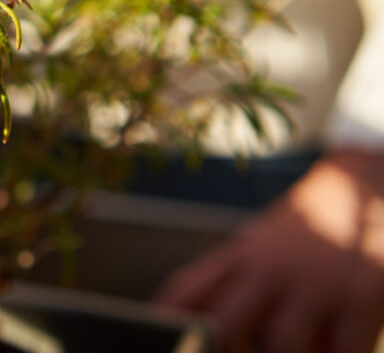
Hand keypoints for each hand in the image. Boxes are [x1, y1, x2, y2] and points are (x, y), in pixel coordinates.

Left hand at [155, 149, 383, 352]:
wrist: (366, 184)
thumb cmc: (310, 227)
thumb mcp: (262, 245)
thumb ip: (229, 282)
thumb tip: (190, 319)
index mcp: (242, 255)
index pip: (189, 290)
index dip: (167, 320)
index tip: (158, 337)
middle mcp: (271, 267)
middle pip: (224, 322)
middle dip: (219, 347)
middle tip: (234, 351)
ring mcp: (316, 282)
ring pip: (281, 345)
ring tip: (297, 352)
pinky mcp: (363, 295)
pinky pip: (341, 351)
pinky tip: (333, 352)